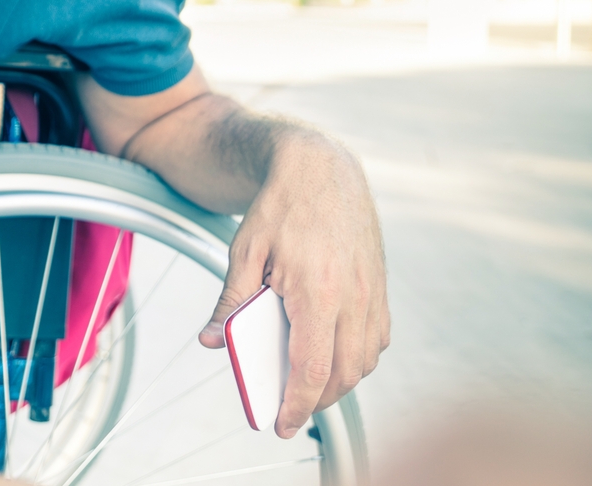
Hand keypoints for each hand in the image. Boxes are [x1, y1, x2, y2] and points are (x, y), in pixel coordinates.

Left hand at [198, 132, 388, 437]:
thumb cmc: (278, 207)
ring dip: (340, 381)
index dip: (298, 404)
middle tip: (289, 410)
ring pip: (365, 360)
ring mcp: (373, 291)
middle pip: (343, 372)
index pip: (312, 367)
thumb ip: (230, 301)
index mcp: (318, 290)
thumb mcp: (244, 253)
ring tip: (307, 386)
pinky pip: (377, 339)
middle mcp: (354, 295)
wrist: (320, 167)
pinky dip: (358, 357)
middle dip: (317, 400)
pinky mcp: (380, 286)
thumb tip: (211, 341)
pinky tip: (333, 355)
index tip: (282, 425)